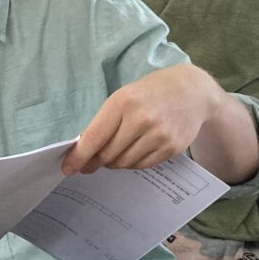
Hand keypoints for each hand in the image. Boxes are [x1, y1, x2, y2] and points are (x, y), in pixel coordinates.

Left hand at [62, 64, 219, 174]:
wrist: (191, 91)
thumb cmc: (148, 94)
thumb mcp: (122, 99)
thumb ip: (103, 123)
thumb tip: (83, 152)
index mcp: (123, 103)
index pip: (94, 137)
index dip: (79, 156)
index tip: (68, 168)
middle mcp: (142, 120)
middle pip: (108, 154)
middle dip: (96, 161)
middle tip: (91, 163)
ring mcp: (159, 135)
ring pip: (125, 163)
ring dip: (114, 163)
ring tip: (115, 153)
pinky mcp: (172, 148)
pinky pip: (143, 165)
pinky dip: (132, 163)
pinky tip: (132, 153)